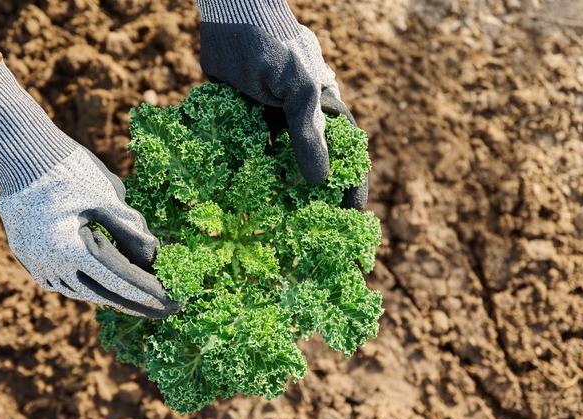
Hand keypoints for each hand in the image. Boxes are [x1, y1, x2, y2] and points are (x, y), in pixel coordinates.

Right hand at [0, 147, 180, 318]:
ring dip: (111, 296)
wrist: (20, 155)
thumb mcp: (107, 195)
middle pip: (102, 294)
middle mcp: (51, 265)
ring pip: (81, 292)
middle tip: (164, 311)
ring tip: (139, 301)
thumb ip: (131, 228)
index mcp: (72, 249)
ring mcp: (37, 264)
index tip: (172, 302)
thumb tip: (155, 255)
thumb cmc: (69, 169)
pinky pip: (62, 282)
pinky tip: (103, 287)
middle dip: (136, 302)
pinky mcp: (29, 258)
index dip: (149, 292)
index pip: (120, 280)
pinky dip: (86, 286)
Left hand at [196, 0, 367, 208]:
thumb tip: (320, 182)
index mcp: (323, 111)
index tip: (352, 220)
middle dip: (308, 197)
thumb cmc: (273, 46)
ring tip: (271, 225)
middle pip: (308, 165)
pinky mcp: (240, 120)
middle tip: (305, 233)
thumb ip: (308, 133)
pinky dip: (242, 172)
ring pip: (275, 164)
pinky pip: (244, 153)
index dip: (350, 188)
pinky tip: (237, 198)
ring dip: (272, 190)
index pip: (344, 156)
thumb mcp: (298, 88)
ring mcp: (269, 121)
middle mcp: (298, 120)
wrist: (230, 17)